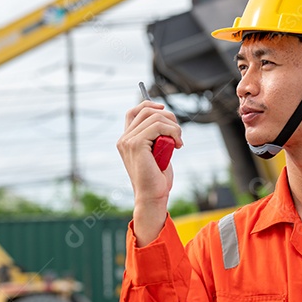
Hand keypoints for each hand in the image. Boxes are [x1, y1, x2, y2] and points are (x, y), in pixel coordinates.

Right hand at [117, 100, 182, 245]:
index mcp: (126, 140)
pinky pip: (158, 126)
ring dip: (173, 127)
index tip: (164, 109)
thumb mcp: (157, 152)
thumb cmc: (156, 178)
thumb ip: (157, 137)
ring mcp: (128, 141)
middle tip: (178, 134)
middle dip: (168, 117)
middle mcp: (124, 139)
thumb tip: (167, 119)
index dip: (149, 104)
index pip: (134, 112)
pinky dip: (172, 132)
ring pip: (155, 117)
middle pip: (146, 111)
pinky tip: (177, 145)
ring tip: (178, 142)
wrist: (152, 197)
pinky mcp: (136, 144)